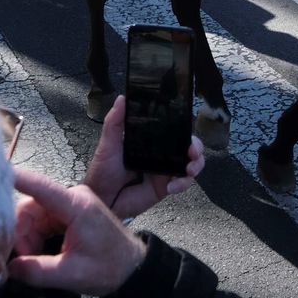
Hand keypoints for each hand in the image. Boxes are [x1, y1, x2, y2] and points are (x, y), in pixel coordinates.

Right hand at [8, 168, 147, 296]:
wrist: (130, 268)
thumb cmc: (109, 267)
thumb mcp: (71, 274)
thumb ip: (38, 270)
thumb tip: (11, 267)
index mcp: (77, 206)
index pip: (42, 188)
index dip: (19, 180)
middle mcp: (73, 198)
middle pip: (30, 206)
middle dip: (20, 233)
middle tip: (22, 258)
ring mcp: (69, 205)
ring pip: (31, 215)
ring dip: (26, 238)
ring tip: (33, 260)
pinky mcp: (66, 214)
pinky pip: (39, 221)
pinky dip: (33, 238)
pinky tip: (37, 255)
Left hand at [84, 96, 203, 217]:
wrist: (101, 200)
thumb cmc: (102, 171)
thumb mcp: (108, 144)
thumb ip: (114, 122)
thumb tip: (122, 98)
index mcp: (149, 140)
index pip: (173, 130)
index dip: (184, 128)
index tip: (187, 127)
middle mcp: (161, 153)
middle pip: (189, 146)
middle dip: (196, 147)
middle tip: (192, 151)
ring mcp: (165, 170)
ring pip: (192, 164)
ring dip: (196, 164)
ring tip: (189, 170)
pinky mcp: (166, 187)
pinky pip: (183, 183)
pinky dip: (183, 183)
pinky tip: (171, 187)